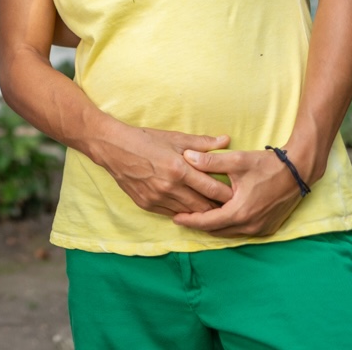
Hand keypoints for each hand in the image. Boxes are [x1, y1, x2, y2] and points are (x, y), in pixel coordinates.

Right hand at [94, 126, 232, 216]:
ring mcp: (157, 198)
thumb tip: (226, 140)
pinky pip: (172, 214)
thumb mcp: (174, 138)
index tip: (238, 193)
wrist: (113, 148)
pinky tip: (190, 208)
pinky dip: (183, 212)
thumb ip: (202, 143)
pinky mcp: (147, 205)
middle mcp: (169, 187)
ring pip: (188, 213)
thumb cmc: (145, 139)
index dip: (228, 194)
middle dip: (218, 207)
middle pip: (203, 206)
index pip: (212, 189)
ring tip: (213, 209)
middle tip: (230, 205)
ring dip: (201, 212)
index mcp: (179, 169)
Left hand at [170, 148, 303, 237]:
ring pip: (229, 233)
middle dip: (199, 224)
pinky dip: (229, 226)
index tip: (175, 217)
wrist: (299, 170)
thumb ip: (210, 161)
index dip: (190, 220)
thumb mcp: (237, 160)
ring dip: (214, 226)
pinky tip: (221, 215)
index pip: (208, 222)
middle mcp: (250, 225)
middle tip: (183, 215)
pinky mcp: (268, 228)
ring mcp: (261, 229)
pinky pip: (242, 231)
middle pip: (217, 231)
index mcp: (240, 212)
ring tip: (198, 216)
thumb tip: (186, 156)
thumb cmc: (267, 164)